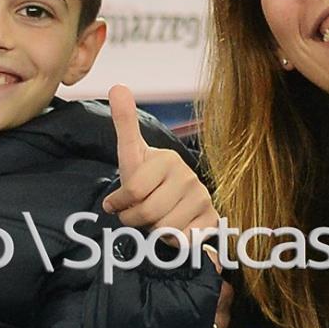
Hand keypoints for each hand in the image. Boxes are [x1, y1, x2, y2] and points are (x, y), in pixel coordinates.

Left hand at [101, 85, 216, 242]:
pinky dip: (171, 241)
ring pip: (164, 230)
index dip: (120, 203)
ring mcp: (203, 198)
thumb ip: (124, 123)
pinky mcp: (211, 220)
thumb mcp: (131, 152)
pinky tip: (172, 228)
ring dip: (152, 231)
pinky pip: (182, 241)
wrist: (173, 198)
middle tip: (137, 213)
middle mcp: (189, 176)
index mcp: (166, 159)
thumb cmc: (146, 177)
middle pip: (148, 213)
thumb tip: (118, 86)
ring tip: (155, 217)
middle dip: (134, 219)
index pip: (133, 191)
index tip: (117, 202)